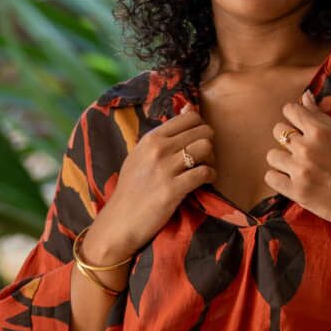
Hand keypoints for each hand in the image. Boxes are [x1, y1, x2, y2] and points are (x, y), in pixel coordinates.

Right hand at [79, 111, 216, 264]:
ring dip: (211, 159)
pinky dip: (210, 176)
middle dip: (209, 144)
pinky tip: (204, 182)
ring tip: (204, 170)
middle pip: (203, 131)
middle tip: (204, 159)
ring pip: (206, 148)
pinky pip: (204, 172)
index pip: (190, 117)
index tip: (197, 143)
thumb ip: (163, 136)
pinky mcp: (172, 190)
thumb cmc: (132, 189)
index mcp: (151, 138)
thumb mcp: (140, 155)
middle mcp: (157, 149)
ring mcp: (165, 169)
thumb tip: (187, 110)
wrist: (120, 220)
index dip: (201, 128)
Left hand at [263, 100, 330, 236]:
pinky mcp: (296, 192)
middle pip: (278, 131)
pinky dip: (278, 178)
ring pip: (272, 155)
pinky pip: (270, 178)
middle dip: (287, 137)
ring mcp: (300, 171)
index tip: (299, 123)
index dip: (294, 115)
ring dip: (282, 159)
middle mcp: (307, 149)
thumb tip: (305, 97)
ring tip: (296, 165)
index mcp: (320, 132)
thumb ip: (322, 116)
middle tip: (300, 147)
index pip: (290, 110)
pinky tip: (290, 178)